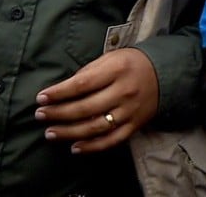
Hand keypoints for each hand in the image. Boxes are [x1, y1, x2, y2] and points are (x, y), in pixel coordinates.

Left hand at [34, 47, 158, 153]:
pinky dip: (93, 147)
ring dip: (70, 133)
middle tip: (40, 115)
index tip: (41, 98)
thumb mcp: (112, 58)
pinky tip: (75, 148)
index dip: (59, 93)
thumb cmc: (132, 63)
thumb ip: (89, 72)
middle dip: (59, 113)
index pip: (82, 84)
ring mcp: (130, 110)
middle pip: (86, 108)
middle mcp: (125, 91)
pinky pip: (112, 140)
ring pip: (96, 127)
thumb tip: (63, 90)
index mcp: (117, 70)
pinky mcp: (135, 124)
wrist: (166, 73)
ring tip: (51, 133)